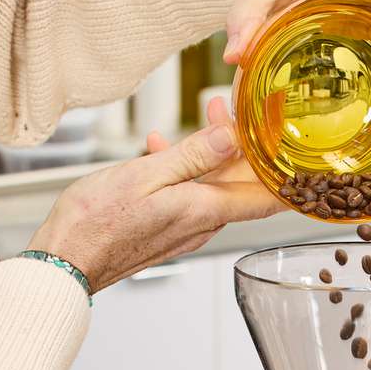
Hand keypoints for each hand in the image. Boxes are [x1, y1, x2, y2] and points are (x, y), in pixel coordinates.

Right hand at [29, 103, 281, 291]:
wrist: (64, 262)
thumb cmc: (96, 222)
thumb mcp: (146, 176)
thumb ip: (193, 156)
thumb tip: (233, 138)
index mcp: (204, 210)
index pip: (267, 197)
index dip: (291, 176)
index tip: (306, 154)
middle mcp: (201, 225)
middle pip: (241, 185)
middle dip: (245, 144)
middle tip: (239, 107)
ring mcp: (183, 230)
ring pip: (213, 185)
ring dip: (213, 151)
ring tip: (204, 116)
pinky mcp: (165, 230)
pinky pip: (188, 195)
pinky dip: (184, 169)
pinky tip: (160, 148)